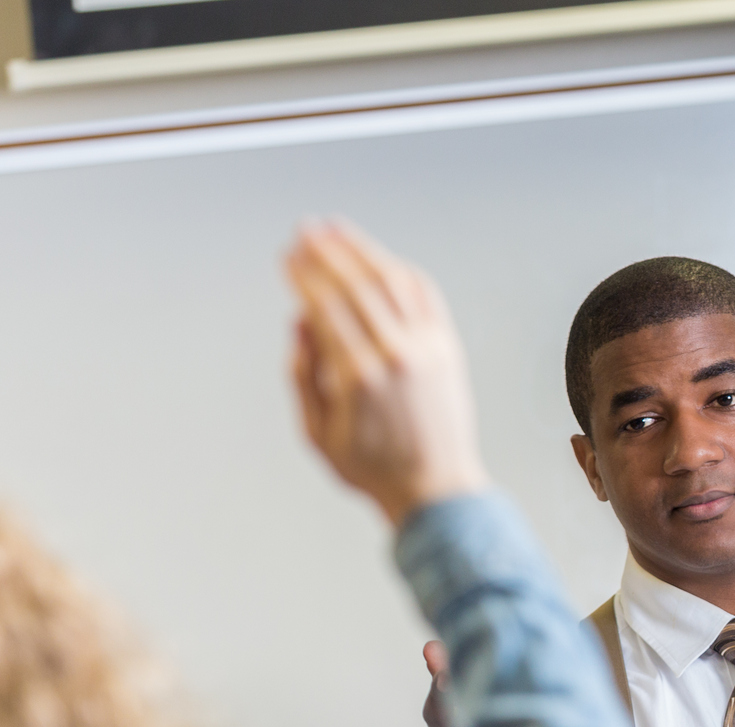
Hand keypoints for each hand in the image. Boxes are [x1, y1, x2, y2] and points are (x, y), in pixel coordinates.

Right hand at [287, 219, 489, 525]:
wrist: (436, 488)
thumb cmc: (375, 469)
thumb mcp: (317, 433)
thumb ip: (303, 376)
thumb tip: (300, 324)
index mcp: (358, 377)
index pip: (324, 305)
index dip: (302, 274)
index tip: (287, 257)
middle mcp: (395, 355)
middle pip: (355, 284)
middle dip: (325, 251)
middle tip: (304, 231)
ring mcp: (426, 348)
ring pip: (391, 280)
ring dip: (361, 249)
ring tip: (337, 230)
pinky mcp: (447, 348)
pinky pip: (424, 295)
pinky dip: (401, 270)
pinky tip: (381, 259)